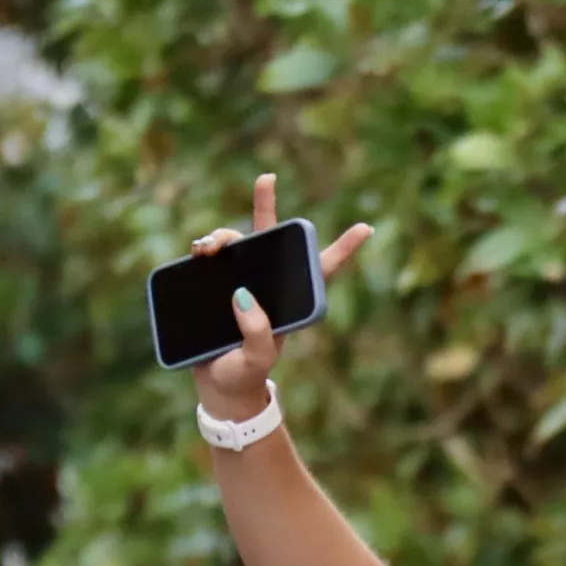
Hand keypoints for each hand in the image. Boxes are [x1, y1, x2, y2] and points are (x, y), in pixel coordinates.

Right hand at [187, 173, 371, 421]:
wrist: (217, 388)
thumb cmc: (244, 375)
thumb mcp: (256, 358)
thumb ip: (256, 332)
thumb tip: (243, 294)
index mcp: (291, 303)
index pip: (321, 270)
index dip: (344, 248)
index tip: (366, 227)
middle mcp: (267, 287)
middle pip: (273, 240)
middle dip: (266, 206)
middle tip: (266, 178)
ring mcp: (240, 284)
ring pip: (237, 244)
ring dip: (223, 235)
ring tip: (208, 247)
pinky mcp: (215, 287)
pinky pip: (211, 258)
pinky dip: (204, 247)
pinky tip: (198, 251)